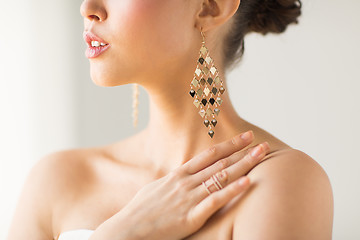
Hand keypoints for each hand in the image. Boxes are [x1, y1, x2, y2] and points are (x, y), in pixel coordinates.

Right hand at [90, 130, 269, 239]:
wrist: (126, 231)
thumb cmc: (139, 212)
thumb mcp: (155, 190)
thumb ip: (172, 182)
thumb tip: (181, 177)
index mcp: (178, 175)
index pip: (208, 155)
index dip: (228, 145)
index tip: (244, 137)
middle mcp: (186, 182)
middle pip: (219, 163)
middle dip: (241, 150)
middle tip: (259, 141)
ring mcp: (189, 198)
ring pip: (221, 176)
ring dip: (244, 164)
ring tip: (262, 154)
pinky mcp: (191, 216)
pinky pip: (215, 200)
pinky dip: (232, 190)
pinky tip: (247, 182)